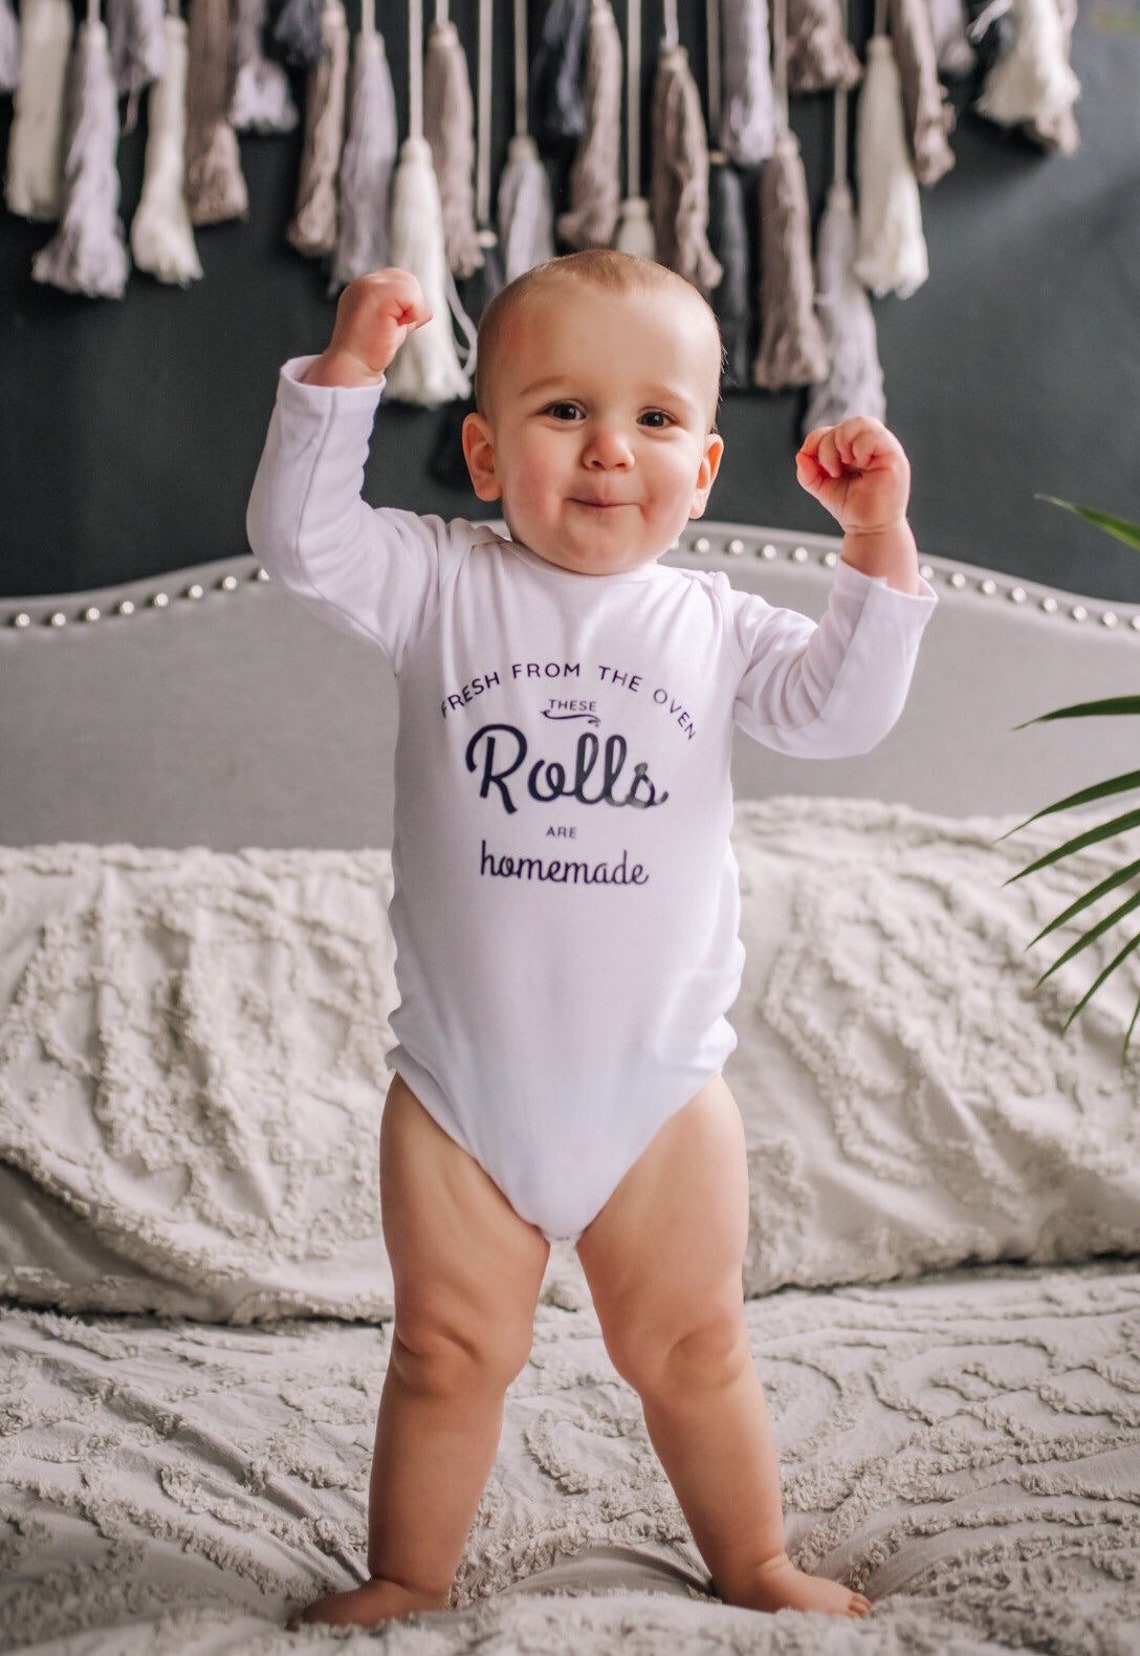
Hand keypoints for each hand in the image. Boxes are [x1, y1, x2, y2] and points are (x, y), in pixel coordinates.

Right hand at [302, 269, 432, 387]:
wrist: (352, 365)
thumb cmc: (368, 352)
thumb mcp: (392, 330)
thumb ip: (407, 316)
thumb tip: (427, 311)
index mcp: (365, 289)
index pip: (398, 281)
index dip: (405, 303)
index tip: (392, 324)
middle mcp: (364, 283)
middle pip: (406, 278)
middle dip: (410, 303)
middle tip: (393, 326)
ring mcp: (368, 285)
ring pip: (410, 283)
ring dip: (411, 308)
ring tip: (393, 326)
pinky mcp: (375, 292)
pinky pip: (410, 293)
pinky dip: (412, 311)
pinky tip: (394, 325)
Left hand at [795, 417, 910, 537]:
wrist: (869, 529)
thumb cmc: (853, 508)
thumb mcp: (822, 487)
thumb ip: (808, 471)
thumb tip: (801, 455)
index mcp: (854, 448)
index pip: (833, 429)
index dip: (816, 439)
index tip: (811, 460)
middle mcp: (870, 444)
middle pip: (844, 425)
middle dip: (828, 445)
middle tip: (832, 470)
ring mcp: (883, 448)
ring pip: (860, 423)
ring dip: (843, 443)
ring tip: (844, 465)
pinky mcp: (894, 455)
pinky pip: (874, 435)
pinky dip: (860, 448)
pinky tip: (860, 464)